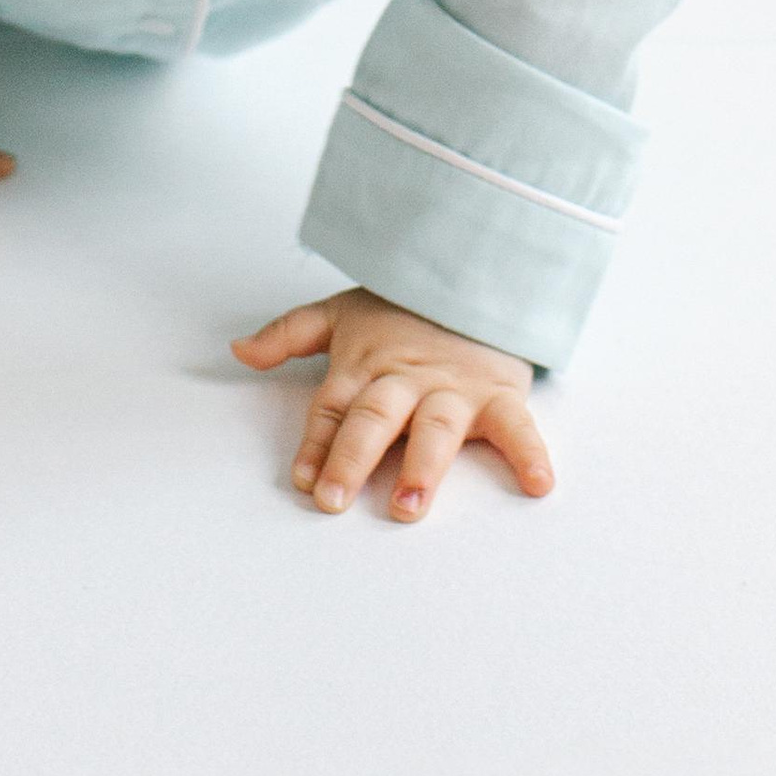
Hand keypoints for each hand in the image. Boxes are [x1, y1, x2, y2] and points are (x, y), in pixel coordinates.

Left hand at [232, 286, 553, 520]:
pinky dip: (529, 454)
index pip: (332, 409)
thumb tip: (238, 351)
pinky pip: (516, 426)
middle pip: (374, 419)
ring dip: (421, 467)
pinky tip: (538, 484)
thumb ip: (289, 334)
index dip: (316, 444)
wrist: (472, 268)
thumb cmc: (401, 308)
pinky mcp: (498, 394)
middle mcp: (406, 381)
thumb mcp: (341, 312)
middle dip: (352, 458)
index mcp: (366, 367)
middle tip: (335, 499)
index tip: (304, 481)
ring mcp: (453, 389)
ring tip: (407, 506)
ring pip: (435, 427)